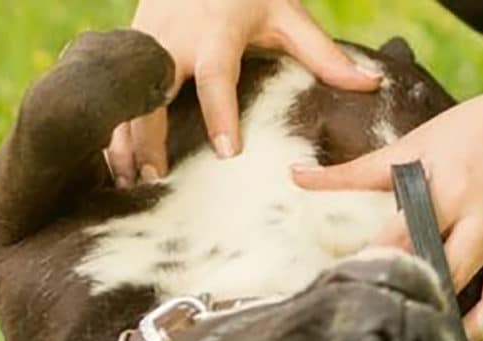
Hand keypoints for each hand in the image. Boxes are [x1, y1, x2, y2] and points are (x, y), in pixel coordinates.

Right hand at [108, 0, 381, 186]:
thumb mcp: (287, 14)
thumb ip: (324, 54)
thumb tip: (370, 85)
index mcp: (215, 32)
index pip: (215, 77)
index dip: (220, 114)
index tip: (228, 153)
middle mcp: (173, 37)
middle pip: (153, 92)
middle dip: (151, 135)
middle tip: (156, 178)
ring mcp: (144, 42)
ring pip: (124, 97)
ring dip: (124, 140)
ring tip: (131, 182)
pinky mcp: (128, 49)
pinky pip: (114, 95)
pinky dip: (112, 130)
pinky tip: (115, 166)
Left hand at [293, 76, 482, 340]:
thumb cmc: (473, 131)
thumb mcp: (414, 144)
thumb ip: (355, 170)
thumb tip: (294, 174)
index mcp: (450, 191)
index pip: (406, 239)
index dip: (379, 269)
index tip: (353, 294)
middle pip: (451, 279)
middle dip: (422, 309)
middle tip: (395, 336)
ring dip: (473, 337)